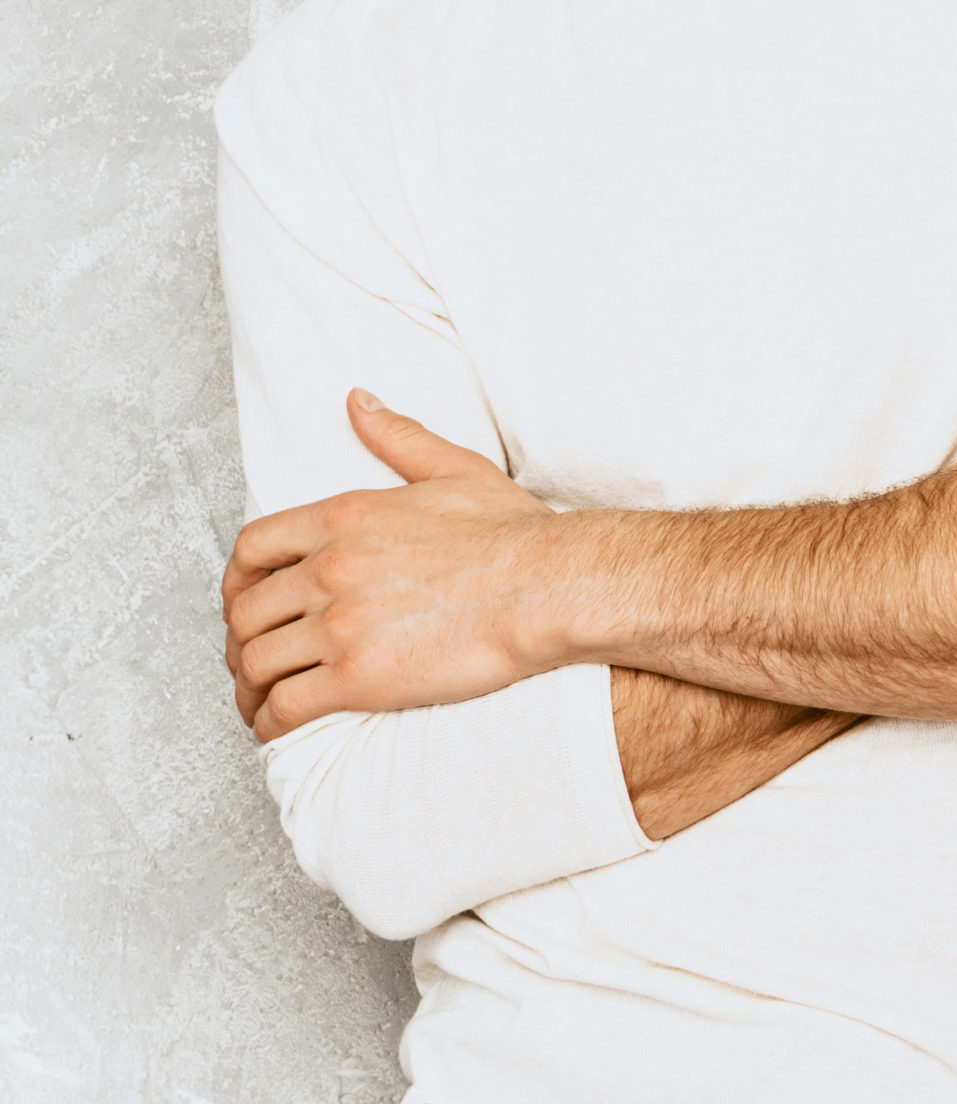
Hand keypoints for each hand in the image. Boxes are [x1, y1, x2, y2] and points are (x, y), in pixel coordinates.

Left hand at [221, 392, 563, 740]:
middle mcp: (329, 569)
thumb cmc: (515, 534)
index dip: (236, 580)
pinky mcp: (358, 679)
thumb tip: (358, 401)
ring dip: (250, 686)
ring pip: (256, 662)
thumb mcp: (454, 469)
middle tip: (255, 658)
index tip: (243, 598)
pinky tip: (278, 726)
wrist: (549, 587)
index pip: (252, 547)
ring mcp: (340, 626)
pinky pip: (284, 708)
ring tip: (262, 699)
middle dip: (242, 639)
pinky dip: (269, 723)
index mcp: (344, 517)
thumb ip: (398, 436)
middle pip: (245, 611)